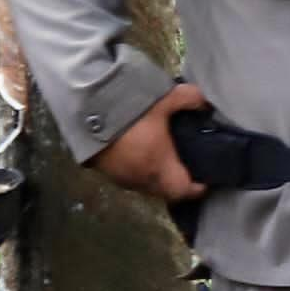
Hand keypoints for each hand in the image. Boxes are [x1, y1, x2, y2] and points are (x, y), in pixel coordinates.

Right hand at [89, 84, 208, 203]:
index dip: (197, 188)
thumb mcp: (165, 100)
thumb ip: (190, 99)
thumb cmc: (129, 110)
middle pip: (164, 190)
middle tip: (187, 167)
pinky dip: (138, 169)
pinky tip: (140, 152)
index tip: (206, 180)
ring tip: (165, 159)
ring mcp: (118, 177)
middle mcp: (139, 179)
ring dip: (156, 176)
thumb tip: (205, 102)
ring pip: (145, 185)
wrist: (83, 110)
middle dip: (177, 183)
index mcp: (159, 168)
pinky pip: (127, 176)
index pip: (183, 191)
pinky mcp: (102, 170)